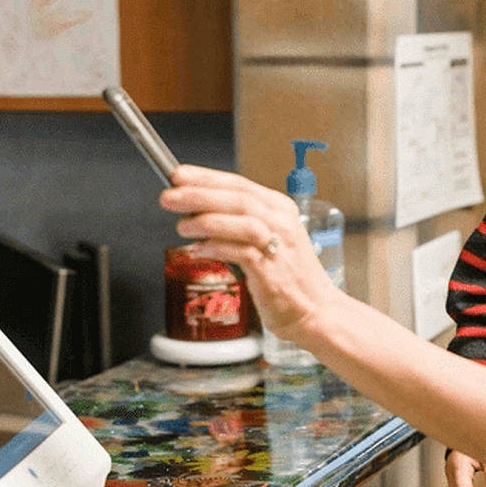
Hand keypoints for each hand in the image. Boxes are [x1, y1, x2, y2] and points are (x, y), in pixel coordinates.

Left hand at [159, 164, 341, 340]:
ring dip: (206, 220)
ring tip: (182, 226)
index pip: (239, 184)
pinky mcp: (273, 270)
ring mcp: (279, 245)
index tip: (179, 176)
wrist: (316, 310)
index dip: (206, 178)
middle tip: (169, 196)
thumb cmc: (287, 277)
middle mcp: (281, 222)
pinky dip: (217, 247)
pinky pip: (241, 252)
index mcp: (279, 209)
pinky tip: (200, 249)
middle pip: (237, 198)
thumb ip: (236, 225)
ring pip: (241, 220)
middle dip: (198, 194)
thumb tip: (194, 212)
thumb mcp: (266, 239)